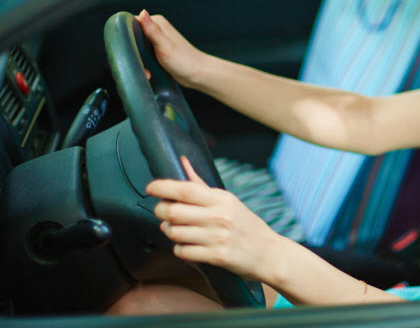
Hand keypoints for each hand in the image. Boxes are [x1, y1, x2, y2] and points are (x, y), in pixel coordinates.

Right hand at [136, 10, 207, 87]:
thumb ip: (152, 30)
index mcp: (156, 22)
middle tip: (142, 66)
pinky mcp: (156, 52)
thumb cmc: (185, 60)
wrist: (197, 74)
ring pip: (136, 50)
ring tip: (147, 72)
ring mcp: (155, 41)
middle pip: (131, 39)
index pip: (130, 24)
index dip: (127, 38)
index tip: (131, 52)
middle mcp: (155, 30)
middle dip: (133, 54)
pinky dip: (144, 66)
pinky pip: (143, 58)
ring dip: (139, 63)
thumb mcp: (165, 45)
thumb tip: (142, 12)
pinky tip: (149, 74)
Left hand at [146, 157, 278, 281]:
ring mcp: (217, 237)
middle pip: (174, 212)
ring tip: (176, 229)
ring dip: (169, 231)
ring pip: (175, 233)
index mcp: (222, 199)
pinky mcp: (216, 256)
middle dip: (160, 211)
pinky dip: (179, 248)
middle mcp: (219, 217)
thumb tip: (183, 162)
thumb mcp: (228, 201)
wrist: (268, 253)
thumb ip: (201, 185)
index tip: (151, 188)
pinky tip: (187, 245)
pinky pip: (183, 252)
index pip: (185, 190)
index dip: (163, 187)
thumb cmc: (246, 225)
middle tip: (162, 212)